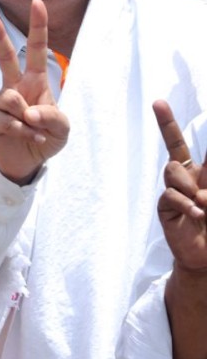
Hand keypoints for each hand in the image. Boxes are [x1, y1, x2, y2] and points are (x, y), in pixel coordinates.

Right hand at [0, 0, 69, 183]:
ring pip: (10, 98)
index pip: (36, 50)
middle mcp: (14, 87)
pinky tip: (25, 135)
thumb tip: (28, 110)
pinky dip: (19, 129)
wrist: (27, 163)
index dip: (37, 27)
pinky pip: (3, 118)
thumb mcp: (62, 128)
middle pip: (4, 57)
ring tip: (33, 130)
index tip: (37, 3)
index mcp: (35, 82)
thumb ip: (52, 115)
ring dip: (27, 119)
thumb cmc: (46, 137)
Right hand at [152, 100, 206, 271]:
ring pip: (172, 170)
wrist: (206, 256)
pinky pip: (170, 195)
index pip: (195, 146)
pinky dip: (186, 204)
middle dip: (165, 123)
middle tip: (157, 102)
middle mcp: (187, 178)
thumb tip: (199, 188)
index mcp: (204, 174)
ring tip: (203, 204)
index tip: (162, 103)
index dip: (175, 126)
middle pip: (173, 147)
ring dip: (189, 184)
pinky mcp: (165, 207)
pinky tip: (197, 214)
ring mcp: (174, 191)